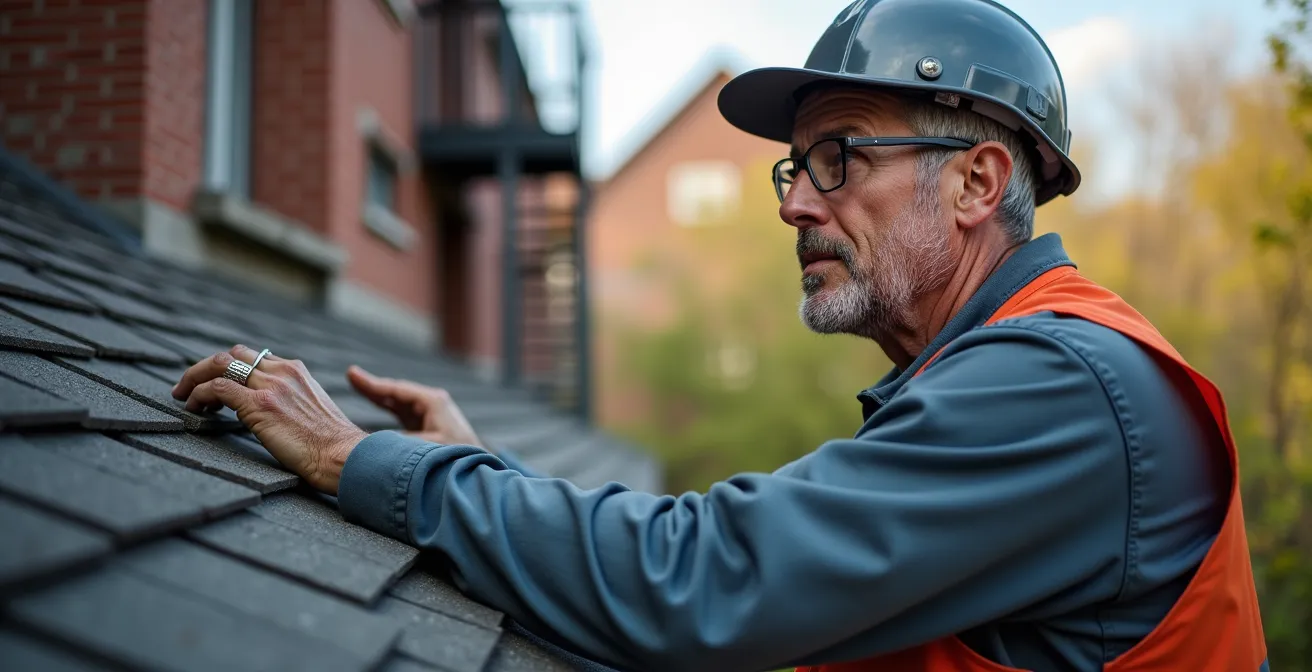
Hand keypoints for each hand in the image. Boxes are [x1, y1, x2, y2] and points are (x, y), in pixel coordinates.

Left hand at [171, 345, 367, 494]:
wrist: (342, 455)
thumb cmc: (330, 443)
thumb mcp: (312, 409)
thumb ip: (291, 400)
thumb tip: (273, 411)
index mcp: (296, 371)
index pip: (253, 357)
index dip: (229, 367)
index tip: (216, 384)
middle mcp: (282, 372)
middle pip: (233, 354)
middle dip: (205, 367)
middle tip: (189, 386)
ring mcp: (271, 387)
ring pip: (220, 365)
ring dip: (195, 378)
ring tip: (184, 396)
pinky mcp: (260, 405)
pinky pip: (218, 388)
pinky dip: (199, 395)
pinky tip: (195, 409)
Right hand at [346, 365, 485, 449]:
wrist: (477, 471)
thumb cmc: (458, 457)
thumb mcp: (428, 448)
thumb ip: (401, 442)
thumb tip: (374, 441)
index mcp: (433, 402)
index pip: (397, 390)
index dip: (373, 384)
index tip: (352, 374)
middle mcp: (432, 404)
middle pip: (396, 392)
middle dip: (373, 385)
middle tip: (351, 374)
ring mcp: (430, 414)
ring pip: (398, 401)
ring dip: (378, 395)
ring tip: (356, 383)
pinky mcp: (427, 425)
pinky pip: (402, 412)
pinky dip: (387, 407)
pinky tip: (374, 401)